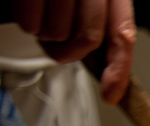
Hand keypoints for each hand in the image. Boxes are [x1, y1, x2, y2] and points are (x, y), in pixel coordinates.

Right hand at [12, 0, 135, 104]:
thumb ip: (99, 22)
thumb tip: (103, 64)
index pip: (122, 33)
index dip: (119, 68)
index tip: (111, 95)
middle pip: (88, 39)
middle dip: (69, 51)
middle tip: (56, 45)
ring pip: (57, 33)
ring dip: (45, 33)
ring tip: (42, 15)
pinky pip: (30, 22)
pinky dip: (26, 22)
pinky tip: (28, 8)